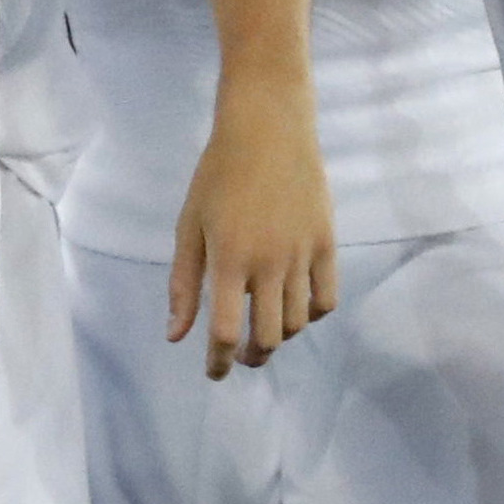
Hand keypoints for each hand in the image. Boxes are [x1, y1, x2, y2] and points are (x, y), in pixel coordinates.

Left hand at [168, 70, 335, 377]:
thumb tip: (176, 335)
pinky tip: (294, 309)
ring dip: (278, 338)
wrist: (268, 131)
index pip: (226, 332)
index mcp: (228, 260)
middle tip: (240, 356)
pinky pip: (326, 300)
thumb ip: (183, 283)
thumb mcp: (189, 226)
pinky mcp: (327, 244)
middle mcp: (268, 264)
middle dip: (251, 357)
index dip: (218, 362)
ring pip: (296, 323)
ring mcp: (302, 255)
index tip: (214, 373)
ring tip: (263, 331)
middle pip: (266, 338)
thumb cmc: (217, 176)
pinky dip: (310, 315)